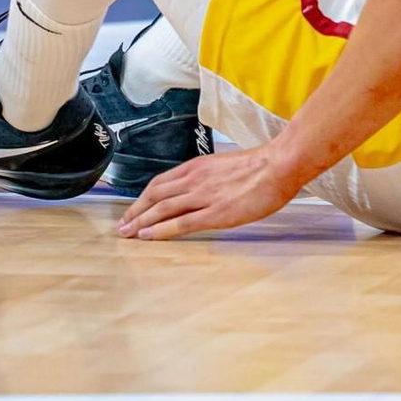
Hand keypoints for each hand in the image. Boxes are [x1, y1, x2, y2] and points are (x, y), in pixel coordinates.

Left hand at [116, 141, 300, 239]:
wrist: (278, 164)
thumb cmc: (259, 166)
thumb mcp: (225, 166)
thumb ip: (208, 178)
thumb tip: (200, 191)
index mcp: (197, 167)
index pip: (160, 183)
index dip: (143, 198)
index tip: (132, 210)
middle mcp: (194, 179)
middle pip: (155, 196)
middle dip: (135, 211)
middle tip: (121, 227)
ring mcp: (203, 196)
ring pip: (162, 209)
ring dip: (141, 221)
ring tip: (127, 234)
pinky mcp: (215, 213)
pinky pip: (181, 223)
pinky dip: (161, 230)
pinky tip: (149, 236)